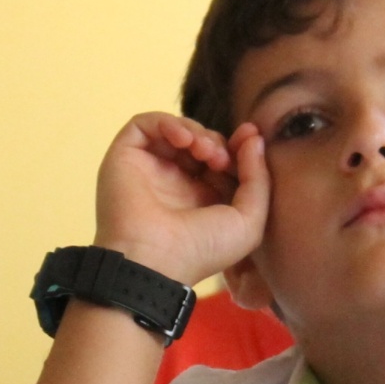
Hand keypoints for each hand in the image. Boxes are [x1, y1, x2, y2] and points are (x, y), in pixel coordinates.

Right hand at [93, 113, 268, 286]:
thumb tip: (253, 139)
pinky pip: (145, 124)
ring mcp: (149, 168)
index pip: (221, 160)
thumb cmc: (201, 249)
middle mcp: (174, 182)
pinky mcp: (126, 155)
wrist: (153, 261)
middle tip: (220, 157)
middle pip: (201, 143)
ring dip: (196, 132)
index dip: (237, 147)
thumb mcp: (248, 221)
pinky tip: (184, 139)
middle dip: (217, 142)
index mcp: (201, 199)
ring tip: (203, 151)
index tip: (250, 138)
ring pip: (176, 131)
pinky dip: (168, 122)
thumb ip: (259, 178)